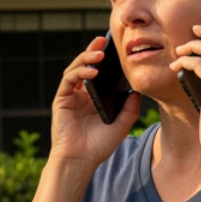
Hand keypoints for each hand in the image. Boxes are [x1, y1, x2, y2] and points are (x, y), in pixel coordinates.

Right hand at [50, 35, 142, 168]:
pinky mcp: (61, 100)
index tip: (116, 48)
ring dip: (86, 58)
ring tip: (99, 54)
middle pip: (86, 66)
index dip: (106, 60)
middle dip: (94, 51)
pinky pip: (69, 80)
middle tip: (104, 40)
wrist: (80, 161)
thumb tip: (138, 91)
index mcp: (94, 98)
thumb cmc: (98, 146)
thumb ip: (130, 109)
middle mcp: (81, 94)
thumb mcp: (121, 125)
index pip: (99, 73)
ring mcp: (70, 96)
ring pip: (75, 69)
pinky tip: (92, 72)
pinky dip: (79, 73)